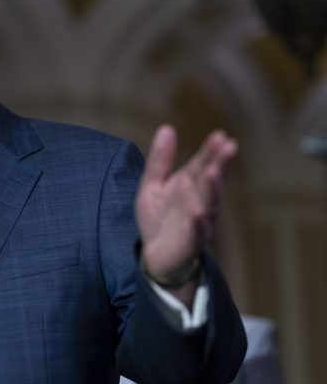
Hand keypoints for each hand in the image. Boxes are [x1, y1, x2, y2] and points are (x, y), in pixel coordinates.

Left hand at [136, 125, 236, 284]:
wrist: (155, 255)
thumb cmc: (159, 217)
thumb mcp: (153, 183)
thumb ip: (160, 159)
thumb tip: (166, 128)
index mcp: (191, 185)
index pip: (204, 164)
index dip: (212, 151)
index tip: (220, 135)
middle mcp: (200, 200)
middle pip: (211, 180)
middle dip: (220, 164)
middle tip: (229, 146)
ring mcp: (198, 221)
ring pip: (208, 203)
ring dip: (212, 188)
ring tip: (214, 172)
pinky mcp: (190, 241)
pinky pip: (196, 231)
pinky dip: (198, 222)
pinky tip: (199, 212)